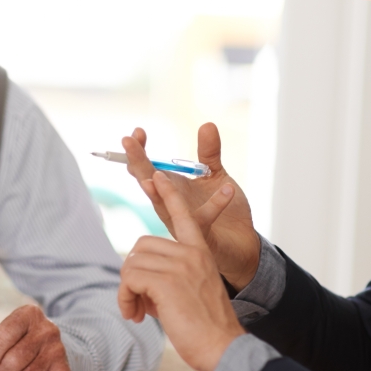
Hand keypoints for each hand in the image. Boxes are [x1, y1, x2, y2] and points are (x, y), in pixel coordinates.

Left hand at [119, 172, 245, 370]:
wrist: (223, 348)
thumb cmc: (207, 329)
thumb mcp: (191, 293)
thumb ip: (170, 278)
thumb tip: (139, 280)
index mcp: (200, 252)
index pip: (183, 216)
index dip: (168, 196)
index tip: (156, 177)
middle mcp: (191, 253)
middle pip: (141, 247)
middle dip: (132, 276)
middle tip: (138, 304)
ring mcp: (180, 265)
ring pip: (132, 263)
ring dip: (126, 291)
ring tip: (137, 313)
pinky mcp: (166, 281)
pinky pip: (129, 278)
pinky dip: (125, 298)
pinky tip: (136, 316)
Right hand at [122, 123, 260, 288]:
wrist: (242, 246)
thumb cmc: (225, 213)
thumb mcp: (216, 176)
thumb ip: (209, 153)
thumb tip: (206, 124)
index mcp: (171, 189)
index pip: (147, 169)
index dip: (139, 151)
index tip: (137, 131)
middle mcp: (171, 206)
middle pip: (147, 183)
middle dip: (137, 163)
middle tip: (127, 141)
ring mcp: (182, 223)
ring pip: (164, 206)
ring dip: (159, 190)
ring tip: (155, 174)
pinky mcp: (200, 237)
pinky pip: (204, 219)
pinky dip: (216, 203)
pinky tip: (227, 187)